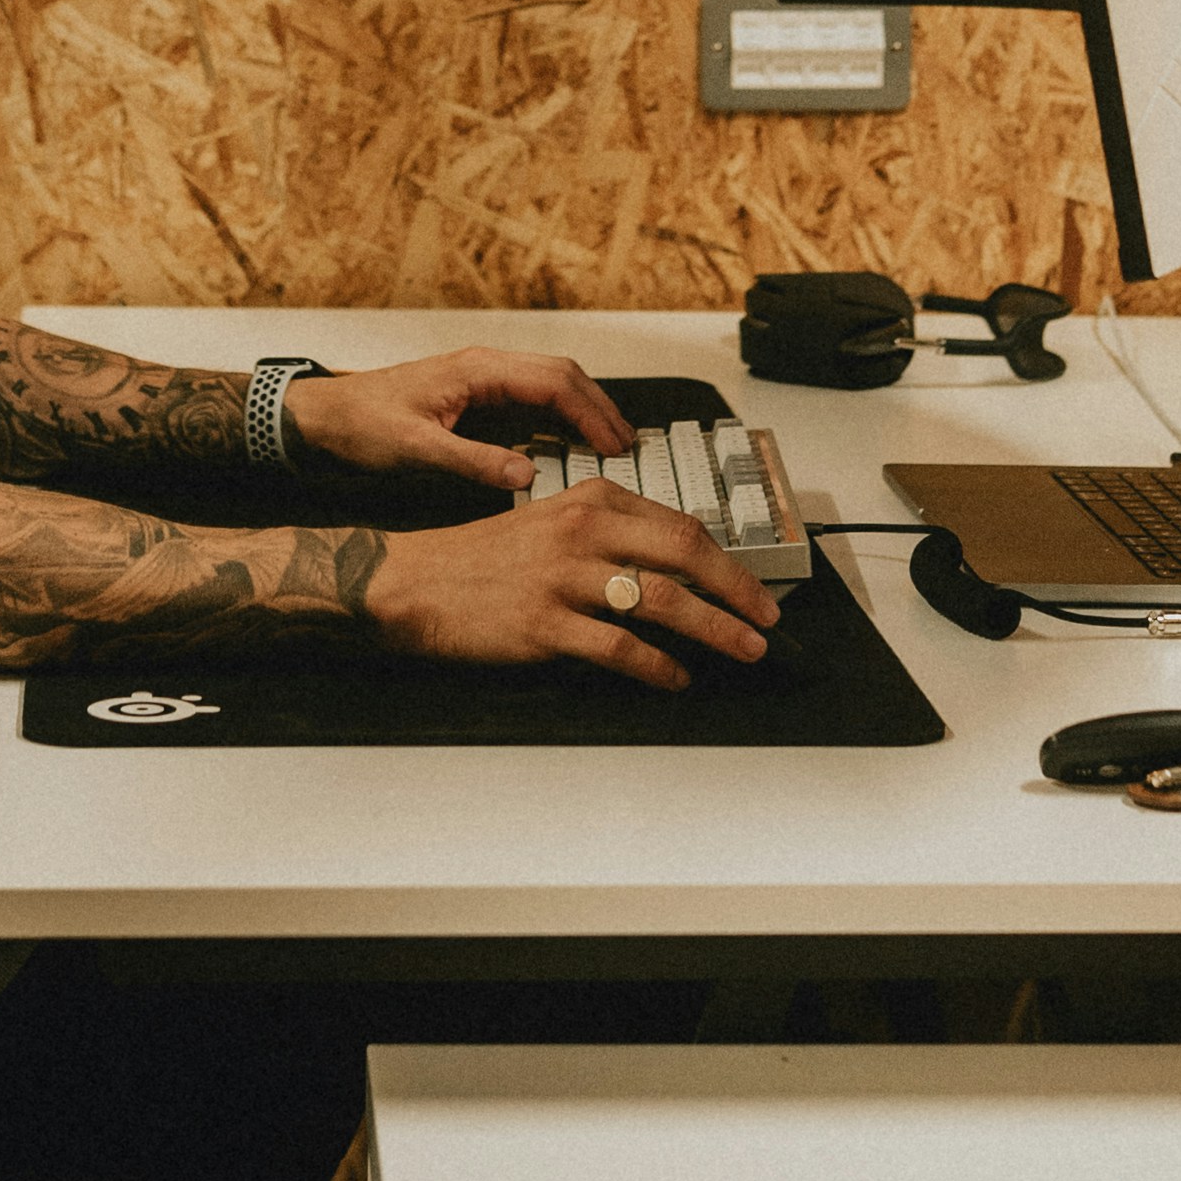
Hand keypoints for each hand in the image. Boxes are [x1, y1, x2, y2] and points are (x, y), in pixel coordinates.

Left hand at [285, 349, 634, 490]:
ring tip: (611, 448)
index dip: (591, 411)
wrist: (319, 420)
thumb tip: (527, 473)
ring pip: (550, 387)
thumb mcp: (413, 449)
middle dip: (599, 408)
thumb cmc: (358, 425)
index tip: (615, 444)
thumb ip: (472, 462)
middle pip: (562, 376)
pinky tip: (570, 449)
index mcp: (477, 370)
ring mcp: (482, 383)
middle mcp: (485, 368)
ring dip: (583, 412)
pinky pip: (530, 404)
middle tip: (627, 446)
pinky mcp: (475, 402)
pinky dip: (559, 422)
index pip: (553, 381)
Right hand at [362, 480, 778, 692]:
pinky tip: (675, 679)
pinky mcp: (545, 625)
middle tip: (766, 621)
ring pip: (662, 601)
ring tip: (742, 651)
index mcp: (591, 500)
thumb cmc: (484, 556)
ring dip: (714, 630)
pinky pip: (618, 648)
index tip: (754, 589)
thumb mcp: (552, 522)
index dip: (728, 562)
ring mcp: (564, 578)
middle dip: (737, 592)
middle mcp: (582, 532)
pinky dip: (657, 667)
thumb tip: (676, 570)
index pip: (681, 526)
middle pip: (684, 555)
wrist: (415, 580)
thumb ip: (611, 536)